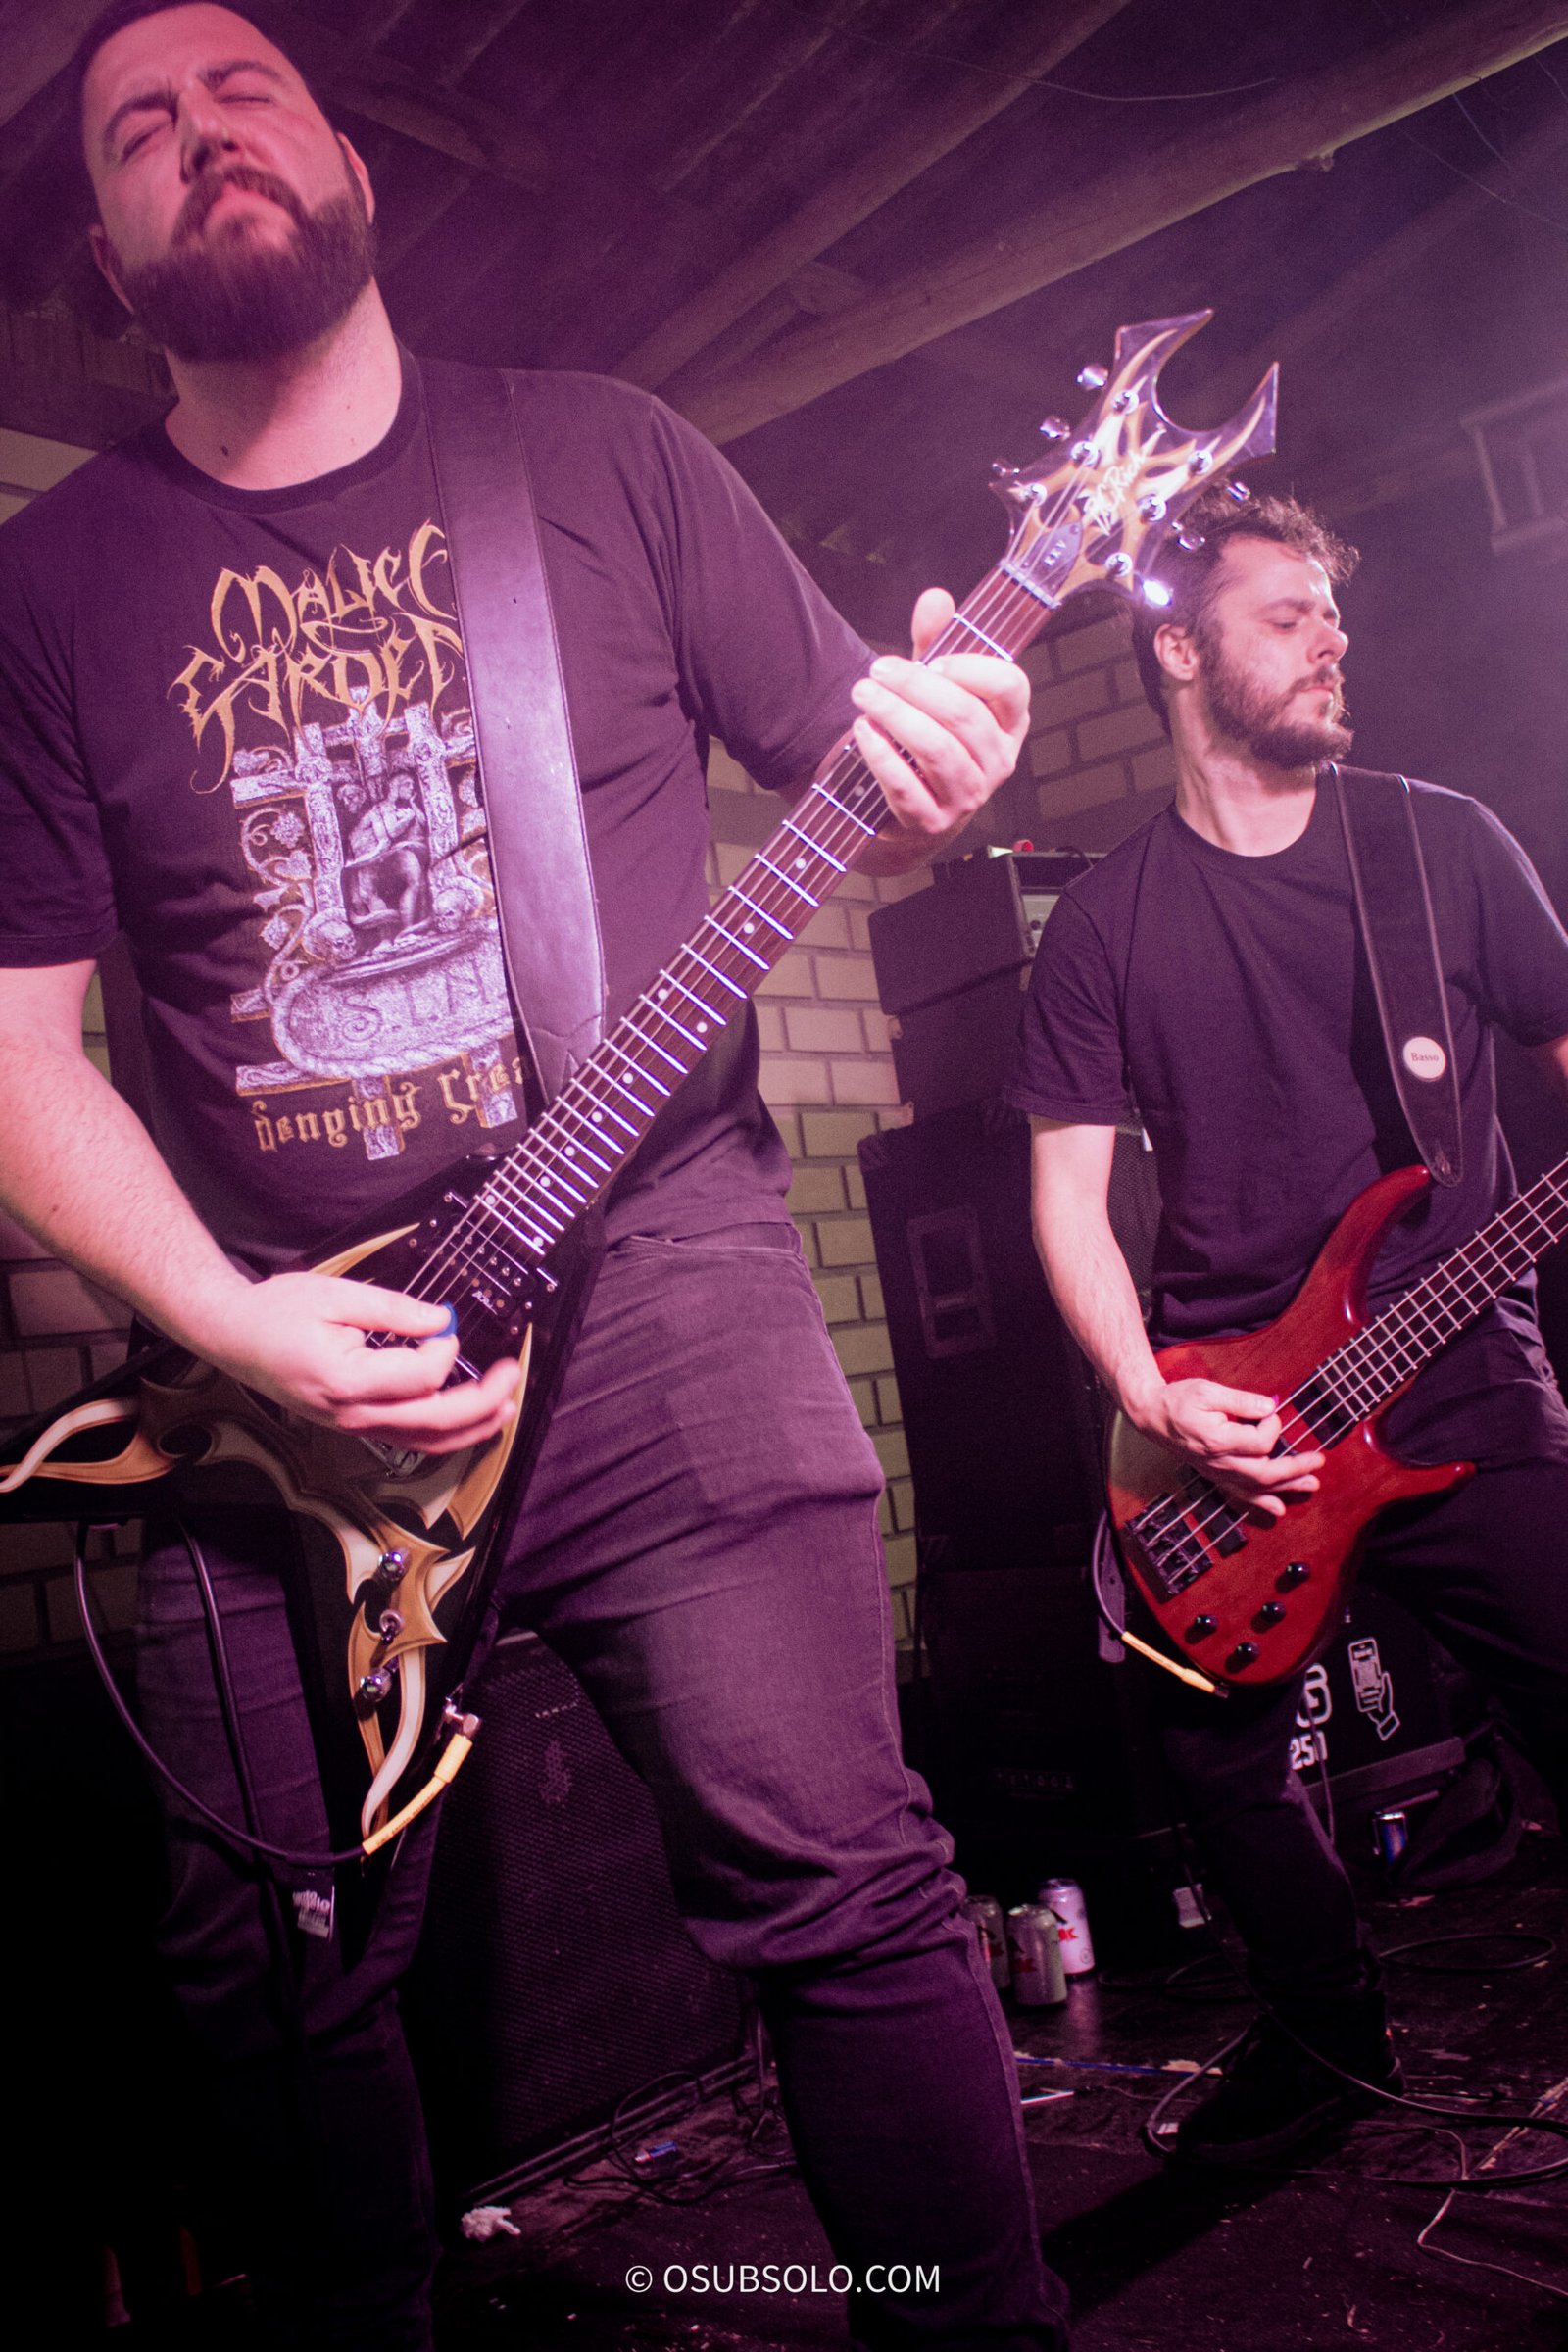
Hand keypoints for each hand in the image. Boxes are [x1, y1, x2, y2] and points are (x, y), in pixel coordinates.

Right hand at [192, 1270, 521, 1455]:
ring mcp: (352, 1426)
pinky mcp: (353, 1426)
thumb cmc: (276, 1312)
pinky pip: (409, 1442)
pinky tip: (468, 1422)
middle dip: (483, 1401)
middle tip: (511, 1375)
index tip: (446, 1322)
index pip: (420, 1379)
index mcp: (345, 1380)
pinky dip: (445, 1437)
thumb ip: (392, 1309)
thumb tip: (439, 1320)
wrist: (233, 1336)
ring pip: (425, 1443)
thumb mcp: (335, 1295)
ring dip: (472, 1429)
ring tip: (506, 1408)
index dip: (445, 1349)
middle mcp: (350, 1414)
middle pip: (433, 1422)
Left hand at [848, 588, 1029, 861]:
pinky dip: (881, 757)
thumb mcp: (935, 687)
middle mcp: (998, 760)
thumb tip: (935, 598)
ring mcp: (969, 796)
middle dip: (915, 687)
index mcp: (1009, 723)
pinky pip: (907, 788)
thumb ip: (935, 642)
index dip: (971, 668)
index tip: (934, 661)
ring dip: (895, 717)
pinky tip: (863, 733)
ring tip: (864, 696)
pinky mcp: (933, 821)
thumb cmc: (930, 738)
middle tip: (877, 671)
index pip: (1011, 687)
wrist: (912, 813)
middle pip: (964, 715)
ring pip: (937, 750)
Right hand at [1134, 1375, 1324, 1521]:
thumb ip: (1241, 1400)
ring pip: (1257, 1487)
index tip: (1271, 1411)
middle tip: (1319, 1461)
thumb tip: (1270, 1407)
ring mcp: (1217, 1472)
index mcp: (1218, 1440)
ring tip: (1312, 1485)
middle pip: (1265, 1473)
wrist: (1152, 1416)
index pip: (1260, 1442)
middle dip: (1296, 1469)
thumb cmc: (1178, 1400)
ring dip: (1286, 1487)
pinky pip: (1241, 1494)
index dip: (1273, 1425)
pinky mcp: (1215, 1474)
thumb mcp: (1208, 1390)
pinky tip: (1278, 1508)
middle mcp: (1219, 1462)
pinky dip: (1261, 1502)